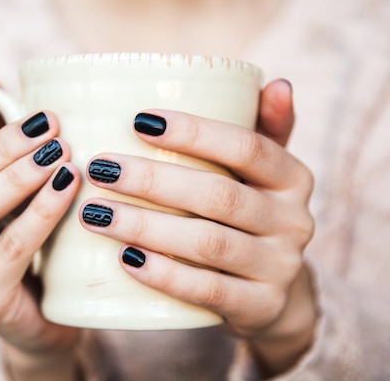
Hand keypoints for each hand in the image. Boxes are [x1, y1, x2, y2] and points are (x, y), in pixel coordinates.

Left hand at [80, 79, 315, 374]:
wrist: (271, 291)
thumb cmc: (247, 217)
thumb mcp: (260, 175)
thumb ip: (264, 130)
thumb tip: (277, 83)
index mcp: (293, 178)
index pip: (247, 147)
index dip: (194, 132)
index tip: (138, 120)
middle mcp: (295, 221)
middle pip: (219, 195)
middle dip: (153, 181)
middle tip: (99, 168)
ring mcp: (280, 268)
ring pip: (207, 243)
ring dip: (146, 226)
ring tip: (95, 214)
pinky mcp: (260, 307)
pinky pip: (208, 291)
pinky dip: (165, 274)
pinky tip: (126, 258)